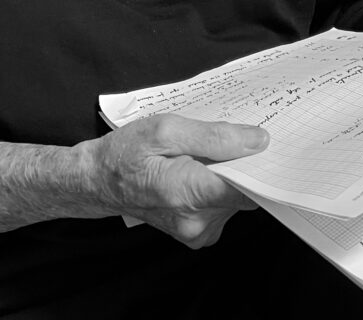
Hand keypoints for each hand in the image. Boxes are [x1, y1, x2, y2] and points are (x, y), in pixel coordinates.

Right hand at [81, 113, 268, 247]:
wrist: (98, 181)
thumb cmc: (126, 153)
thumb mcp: (166, 128)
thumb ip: (215, 136)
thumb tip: (257, 141)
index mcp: (188, 193)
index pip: (248, 187)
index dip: (260, 164)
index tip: (265, 144)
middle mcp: (196, 221)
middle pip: (244, 192)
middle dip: (241, 164)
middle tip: (224, 139)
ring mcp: (196, 232)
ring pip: (235, 199)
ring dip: (227, 175)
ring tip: (200, 155)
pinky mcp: (197, 234)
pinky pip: (223, 207)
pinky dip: (217, 187)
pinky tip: (198, 171)